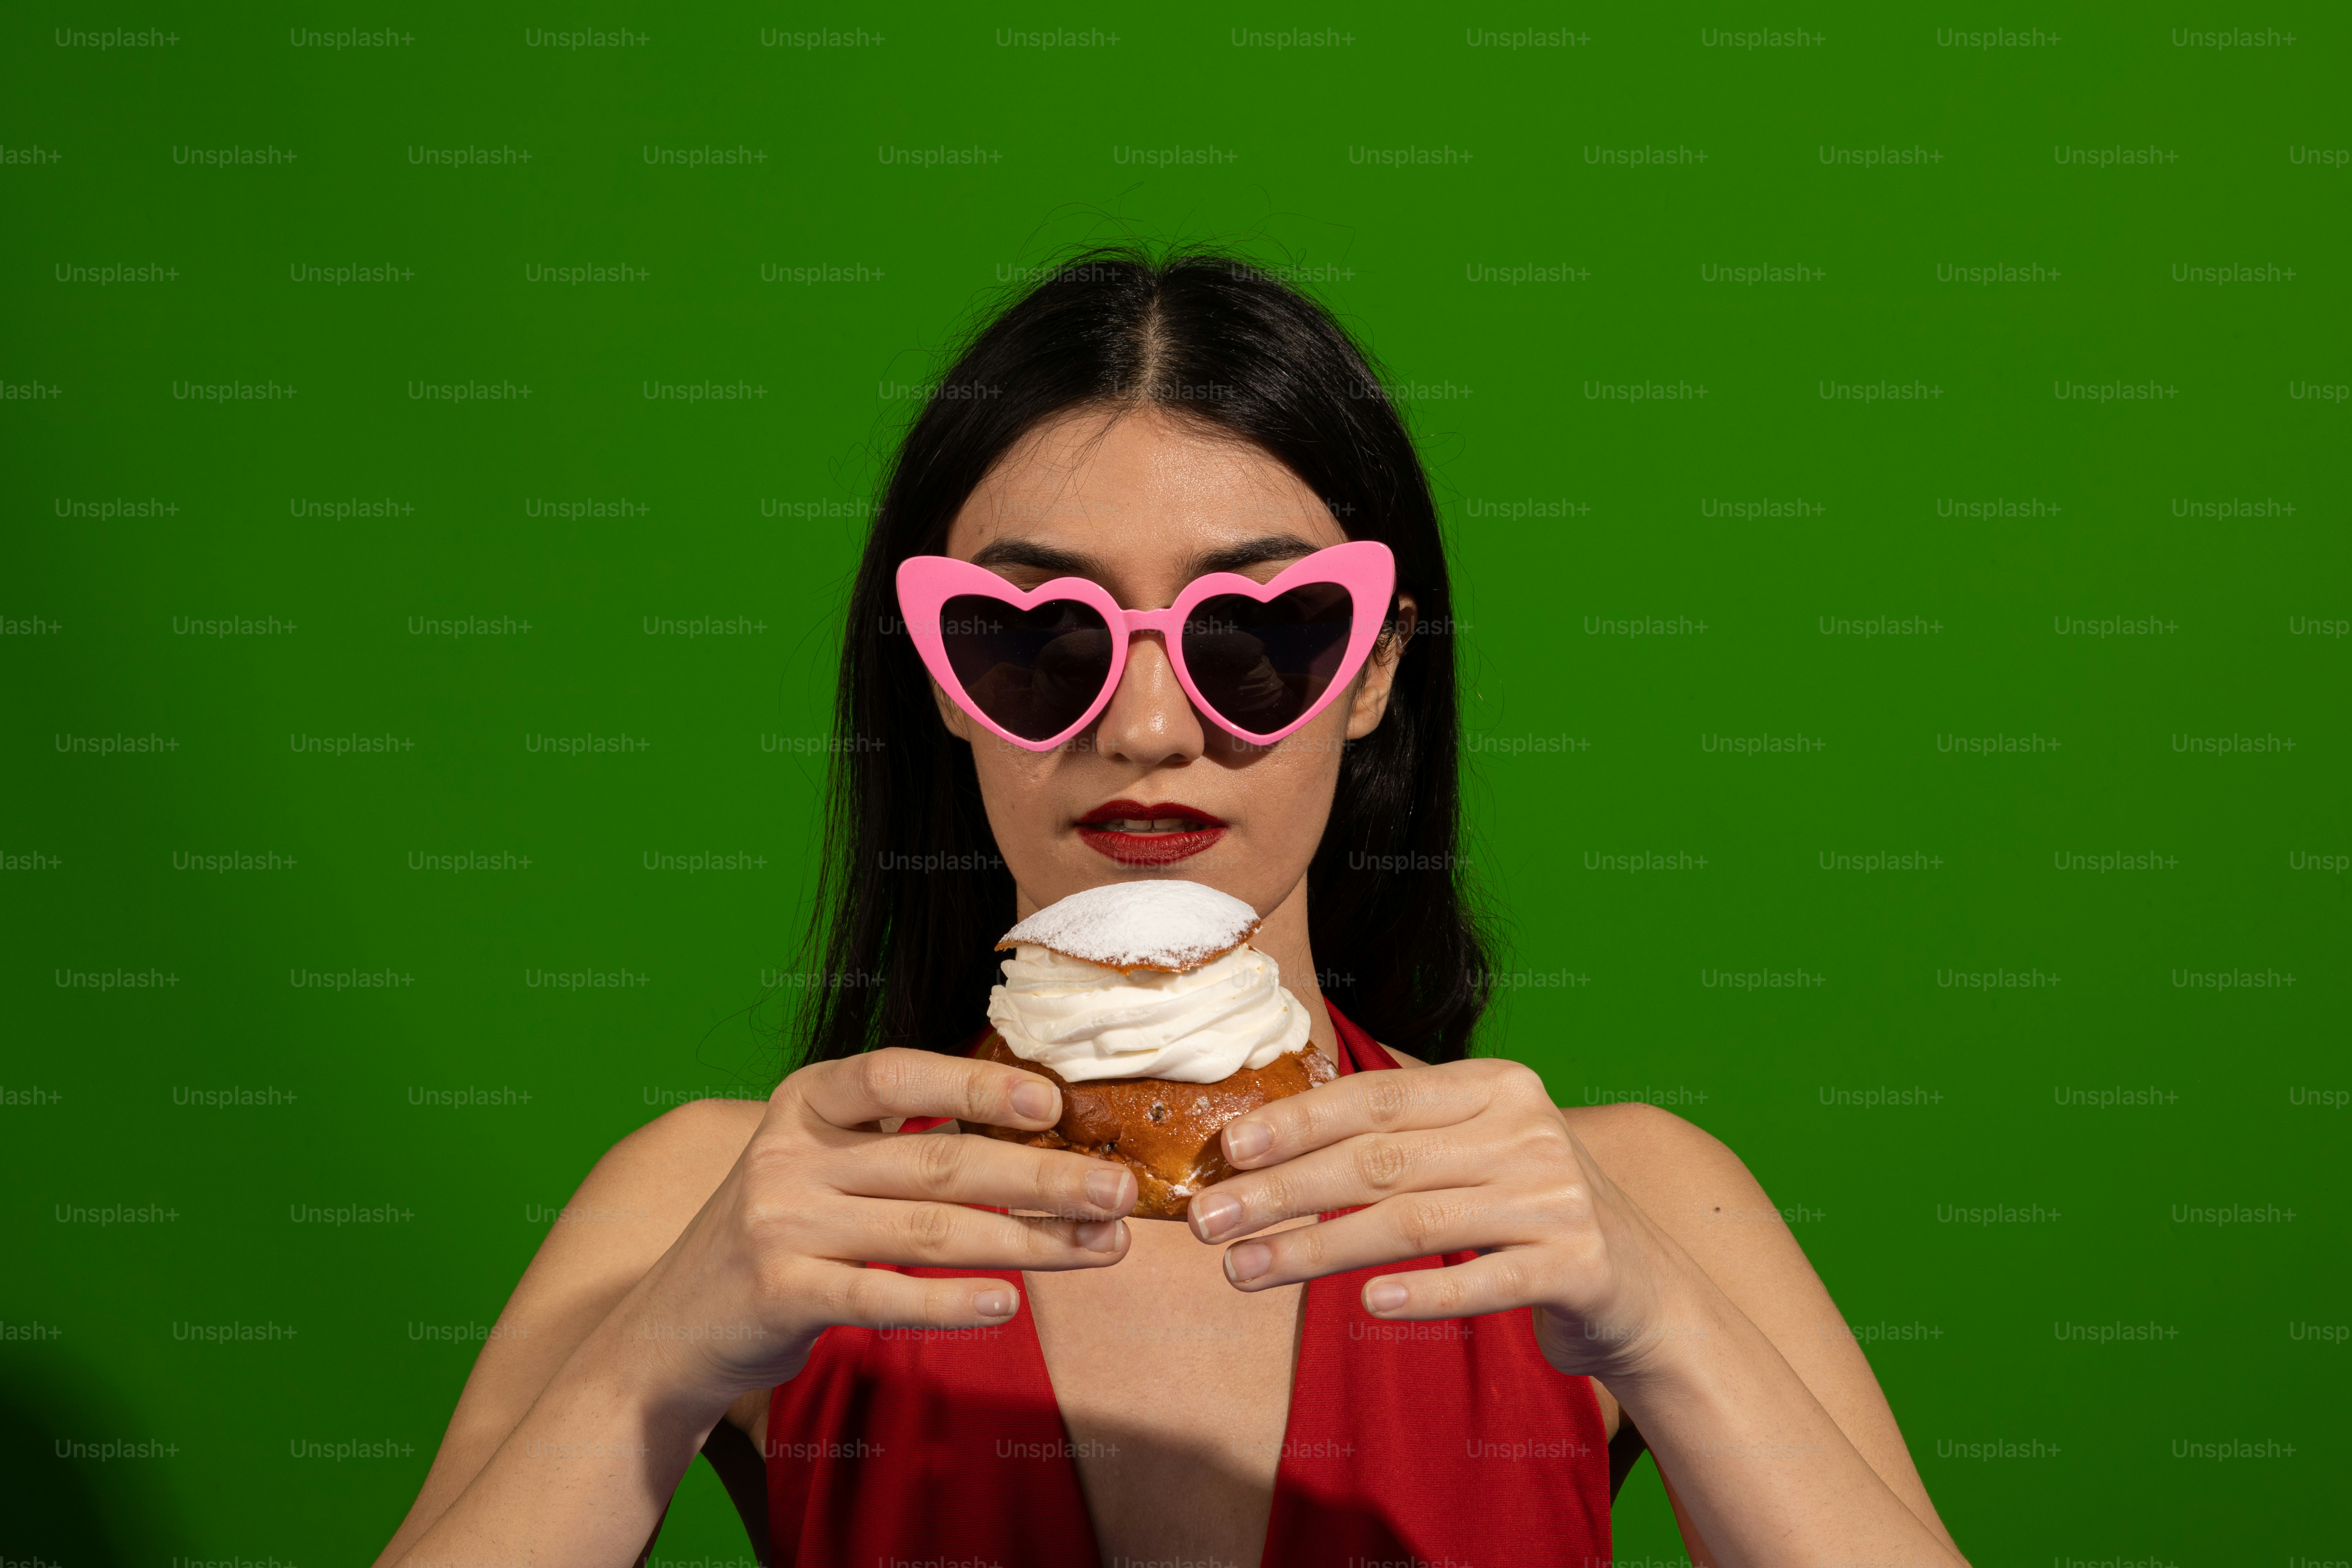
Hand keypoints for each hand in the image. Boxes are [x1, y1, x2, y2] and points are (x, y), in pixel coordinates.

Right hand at [622, 1047, 1137, 1399]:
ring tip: (1100, 1247)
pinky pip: (881, 1296)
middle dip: (1041, 1175)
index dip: (977, 1084)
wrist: (674, 1323)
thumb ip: (900, 1143)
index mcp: (808, 1103)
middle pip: (938, 1160)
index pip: (899, 1075)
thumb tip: (1030, 1135)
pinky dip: (948, 1303)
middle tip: (1117, 1190)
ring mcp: (781, 1223)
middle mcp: (791, 1155)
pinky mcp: (779, 1293)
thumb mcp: (822, 1164)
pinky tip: (1007, 1305)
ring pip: (928, 1230)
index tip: (1054, 1101)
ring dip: (1027, 1241)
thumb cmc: (781, 1232)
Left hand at [1184, 1059, 1703, 1380]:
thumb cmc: (1528, 1213)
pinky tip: (1368, 1304)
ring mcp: (1558, 1198)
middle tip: (1206, 1221)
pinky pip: (1487, 1281)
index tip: (1225, 1150)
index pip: (1377, 1097)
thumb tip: (1270, 1148)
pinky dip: (1427, 1293)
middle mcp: (1528, 1131)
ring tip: (1244, 1271)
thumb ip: (1398, 1139)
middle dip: (1282, 1191)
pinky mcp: (1580, 1266)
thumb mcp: (1474, 1153)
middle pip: (1381, 1160)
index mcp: (1495, 1087)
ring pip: (1415, 1222)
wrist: (1645, 1286)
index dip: (1296, 1122)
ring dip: (1318, 1251)